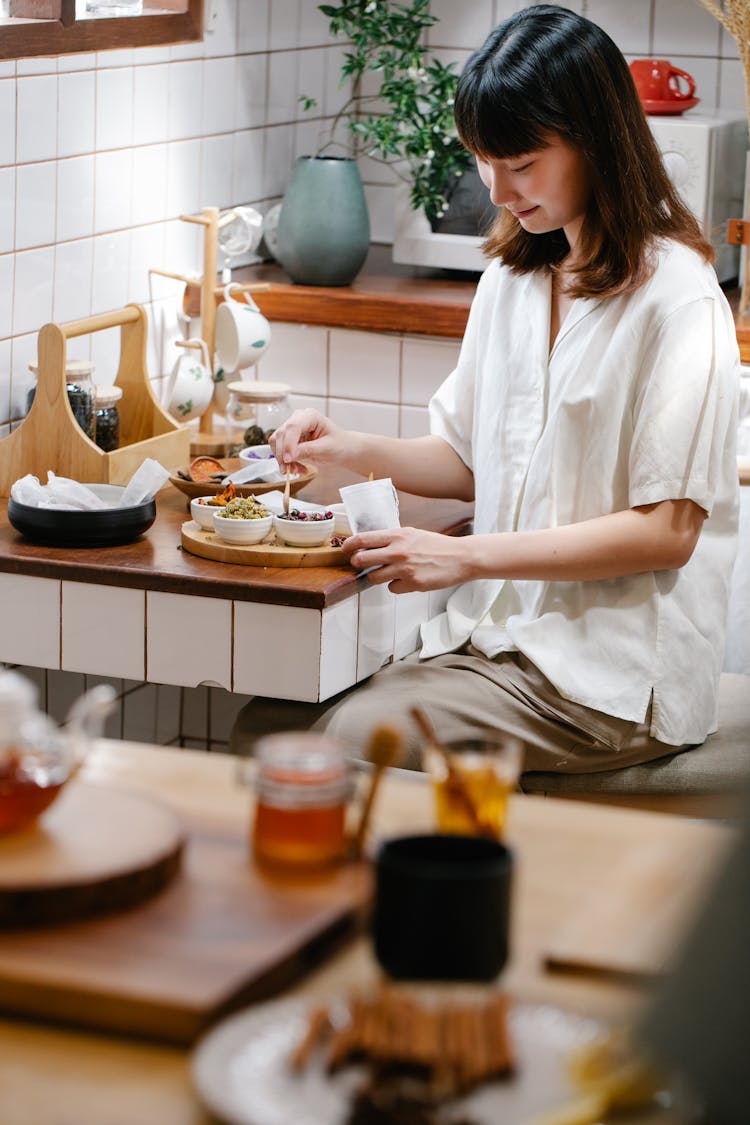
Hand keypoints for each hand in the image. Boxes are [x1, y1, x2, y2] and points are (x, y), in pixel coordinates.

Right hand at [270, 409, 347, 471]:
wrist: (342, 449)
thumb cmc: (339, 445)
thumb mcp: (327, 449)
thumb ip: (308, 450)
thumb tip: (290, 456)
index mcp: (310, 416)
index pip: (293, 427)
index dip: (288, 444)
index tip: (289, 460)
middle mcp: (298, 419)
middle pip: (281, 434)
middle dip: (283, 455)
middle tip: (290, 471)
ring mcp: (291, 428)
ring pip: (276, 443)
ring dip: (283, 460)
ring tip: (296, 471)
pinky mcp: (289, 439)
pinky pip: (279, 450)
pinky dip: (285, 462)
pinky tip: (297, 469)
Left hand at [343, 527, 472, 593]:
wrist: (460, 557)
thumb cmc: (437, 545)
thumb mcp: (412, 534)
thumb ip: (393, 539)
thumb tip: (371, 544)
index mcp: (397, 535)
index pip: (362, 539)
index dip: (348, 546)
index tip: (345, 550)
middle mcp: (398, 551)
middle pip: (361, 560)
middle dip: (358, 563)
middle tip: (362, 564)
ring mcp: (404, 569)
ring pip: (373, 578)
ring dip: (377, 577)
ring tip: (389, 572)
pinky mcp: (412, 583)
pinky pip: (392, 588)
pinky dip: (396, 586)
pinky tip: (407, 579)